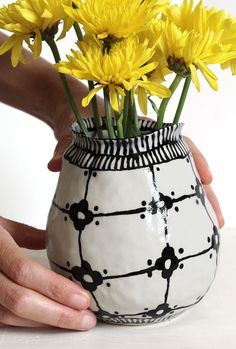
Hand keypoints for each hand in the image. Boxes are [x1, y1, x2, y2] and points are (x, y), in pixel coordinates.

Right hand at [0, 217, 95, 328]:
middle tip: (86, 317)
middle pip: (19, 300)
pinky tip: (50, 320)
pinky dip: (30, 321)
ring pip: (11, 315)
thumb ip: (30, 235)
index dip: (54, 287)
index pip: (23, 271)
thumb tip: (61, 241)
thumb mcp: (2, 225)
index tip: (82, 297)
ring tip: (75, 320)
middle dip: (57, 313)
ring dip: (47, 321)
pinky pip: (4, 319)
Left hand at [48, 130, 223, 228]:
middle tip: (215, 220)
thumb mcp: (72, 130)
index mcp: (138, 130)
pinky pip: (158, 190)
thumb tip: (53, 165)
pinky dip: (170, 206)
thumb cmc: (77, 117)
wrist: (71, 114)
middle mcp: (147, 147)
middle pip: (182, 168)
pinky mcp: (135, 176)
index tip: (207, 178)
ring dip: (191, 205)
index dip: (194, 158)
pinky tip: (177, 227)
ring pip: (174, 182)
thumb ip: (66, 146)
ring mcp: (143, 162)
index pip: (174, 140)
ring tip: (206, 231)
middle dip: (201, 193)